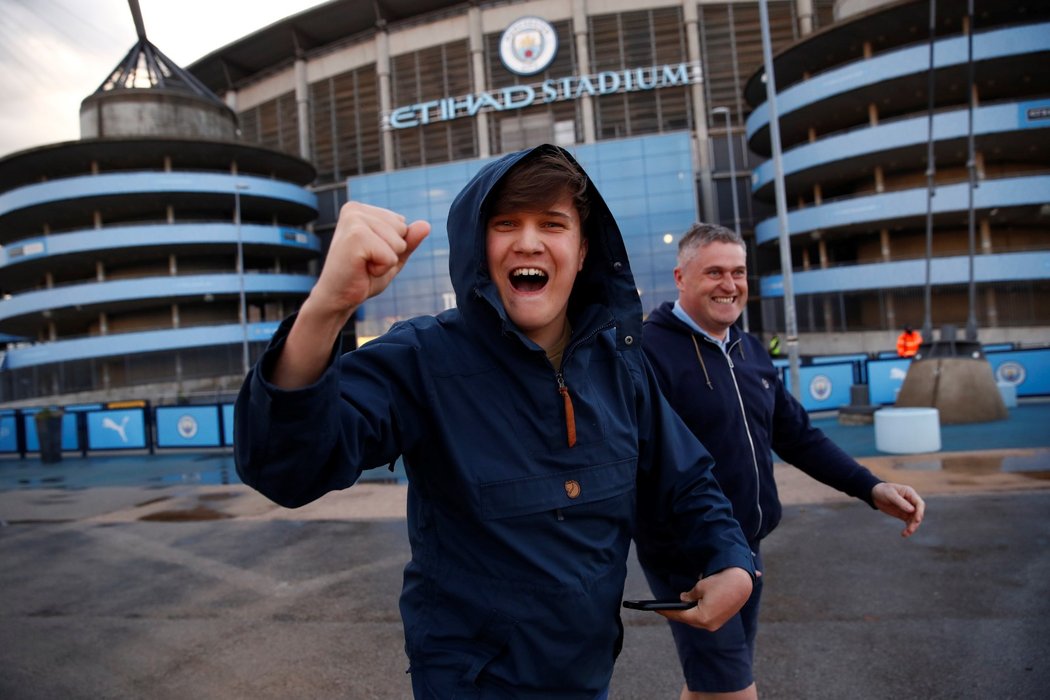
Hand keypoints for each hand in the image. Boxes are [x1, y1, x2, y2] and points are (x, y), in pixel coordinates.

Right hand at [312, 201, 429, 314]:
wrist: (337, 298)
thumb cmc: (362, 277)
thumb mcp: (392, 257)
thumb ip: (409, 241)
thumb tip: (426, 225)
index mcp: (361, 210)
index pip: (401, 224)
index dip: (392, 247)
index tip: (369, 256)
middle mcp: (355, 209)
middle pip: (402, 231)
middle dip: (390, 253)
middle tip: (365, 263)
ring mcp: (354, 220)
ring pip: (398, 243)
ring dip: (385, 262)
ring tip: (363, 266)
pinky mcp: (355, 236)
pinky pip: (390, 256)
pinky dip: (381, 269)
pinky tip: (361, 270)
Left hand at [657, 567, 752, 630]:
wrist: (742, 582)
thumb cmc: (720, 583)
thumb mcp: (700, 587)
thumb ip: (689, 596)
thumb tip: (683, 600)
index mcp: (702, 617)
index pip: (680, 616)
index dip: (667, 612)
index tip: (657, 609)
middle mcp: (709, 625)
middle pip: (688, 620)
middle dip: (676, 614)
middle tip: (664, 609)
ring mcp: (716, 624)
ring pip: (697, 619)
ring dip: (687, 614)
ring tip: (675, 608)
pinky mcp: (721, 620)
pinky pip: (705, 618)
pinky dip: (697, 613)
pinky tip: (691, 608)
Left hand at [871, 482, 924, 536]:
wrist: (875, 493)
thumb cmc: (883, 491)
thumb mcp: (890, 495)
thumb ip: (900, 502)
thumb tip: (912, 510)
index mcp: (910, 493)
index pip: (919, 504)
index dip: (920, 512)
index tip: (917, 519)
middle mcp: (911, 501)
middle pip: (918, 513)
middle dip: (915, 522)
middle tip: (910, 529)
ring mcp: (908, 509)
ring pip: (914, 519)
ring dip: (912, 527)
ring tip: (906, 533)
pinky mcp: (904, 515)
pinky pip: (909, 522)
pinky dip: (908, 528)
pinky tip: (904, 534)